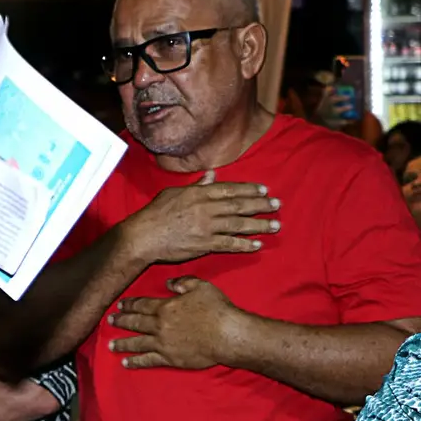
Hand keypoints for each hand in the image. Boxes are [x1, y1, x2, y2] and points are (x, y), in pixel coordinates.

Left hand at [107, 277, 245, 368]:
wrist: (228, 335)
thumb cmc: (217, 310)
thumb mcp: (202, 287)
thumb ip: (183, 283)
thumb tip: (169, 283)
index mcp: (165, 308)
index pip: (142, 305)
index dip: (129, 304)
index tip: (119, 305)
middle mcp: (160, 325)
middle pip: (135, 323)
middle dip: (121, 321)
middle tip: (109, 321)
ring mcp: (162, 343)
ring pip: (137, 343)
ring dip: (122, 343)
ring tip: (110, 345)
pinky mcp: (169, 358)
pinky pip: (148, 360)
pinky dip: (135, 362)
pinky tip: (125, 363)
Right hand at [120, 170, 279, 265]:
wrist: (143, 236)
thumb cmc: (155, 213)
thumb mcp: (173, 193)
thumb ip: (196, 185)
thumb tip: (211, 175)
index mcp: (199, 194)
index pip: (230, 189)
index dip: (249, 190)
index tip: (264, 190)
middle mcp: (206, 208)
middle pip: (239, 205)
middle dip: (261, 205)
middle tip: (277, 205)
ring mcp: (207, 227)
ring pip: (239, 224)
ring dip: (259, 225)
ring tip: (275, 225)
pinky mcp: (205, 244)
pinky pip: (229, 244)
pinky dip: (244, 244)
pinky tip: (257, 245)